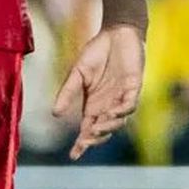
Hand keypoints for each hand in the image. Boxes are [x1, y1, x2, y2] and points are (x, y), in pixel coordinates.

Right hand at [53, 24, 143, 160]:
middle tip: (85, 142)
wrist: (116, 32)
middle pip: (102, 130)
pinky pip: (129, 104)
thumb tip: (54, 114)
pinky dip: (121, 111)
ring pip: (117, 121)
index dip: (82, 143)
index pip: (87, 129)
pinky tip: (111, 112)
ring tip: (97, 128)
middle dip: (94, 139)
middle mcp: (107, 105)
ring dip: (108, 127)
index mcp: (93, 105)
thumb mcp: (77, 73)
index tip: (73, 156)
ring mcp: (122, 97)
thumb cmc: (97, 52)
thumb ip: (68, 92)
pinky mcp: (134, 87)